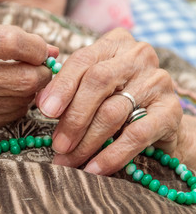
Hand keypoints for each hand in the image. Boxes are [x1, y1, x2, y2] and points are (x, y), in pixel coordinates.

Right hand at [0, 18, 57, 191]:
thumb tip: (49, 50)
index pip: (10, 42)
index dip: (36, 46)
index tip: (41, 49)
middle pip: (24, 77)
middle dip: (42, 72)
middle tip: (40, 67)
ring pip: (23, 98)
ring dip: (32, 88)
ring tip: (21, 79)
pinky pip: (14, 113)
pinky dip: (18, 103)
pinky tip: (6, 95)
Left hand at [36, 28, 182, 174]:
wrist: (159, 119)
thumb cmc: (115, 99)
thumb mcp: (91, 87)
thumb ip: (68, 89)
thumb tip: (42, 103)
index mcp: (114, 44)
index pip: (83, 59)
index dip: (61, 86)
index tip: (45, 110)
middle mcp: (137, 56)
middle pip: (98, 82)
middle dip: (73, 117)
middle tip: (57, 145)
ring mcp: (157, 81)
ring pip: (112, 111)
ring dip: (86, 142)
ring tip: (68, 160)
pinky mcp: (171, 110)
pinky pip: (136, 135)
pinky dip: (111, 155)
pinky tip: (94, 169)